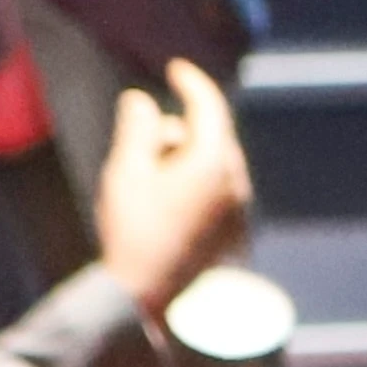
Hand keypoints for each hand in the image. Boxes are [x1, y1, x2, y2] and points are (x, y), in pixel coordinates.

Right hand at [91, 65, 253, 312]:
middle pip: (210, 137)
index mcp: (215, 162)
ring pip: (214, 166)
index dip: (191, 82)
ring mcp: (240, 210)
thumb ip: (138, 128)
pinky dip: (193, 187)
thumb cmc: (132, 231)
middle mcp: (237, 182)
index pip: (209, 107)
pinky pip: (217, 193)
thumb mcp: (126, 171)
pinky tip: (162, 209)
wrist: (144, 297)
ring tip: (146, 187)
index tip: (175, 68)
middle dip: (176, 133)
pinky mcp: (235, 233)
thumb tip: (143, 99)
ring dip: (183, 162)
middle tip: (139, 151)